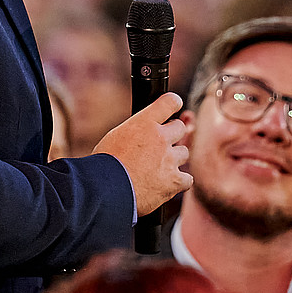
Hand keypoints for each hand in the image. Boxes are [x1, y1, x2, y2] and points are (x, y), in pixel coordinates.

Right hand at [94, 92, 192, 215]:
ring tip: (156, 170)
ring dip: (174, 160)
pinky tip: (165, 185)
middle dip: (171, 136)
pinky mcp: (174, 181)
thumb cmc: (104, 165)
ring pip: (183, 153)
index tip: (174, 106)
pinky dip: (178, 182)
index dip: (173, 104)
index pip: (170, 102)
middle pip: (180, 128)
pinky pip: (187, 179)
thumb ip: (137, 131)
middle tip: (158, 148)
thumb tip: (145, 133)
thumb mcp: (116, 136)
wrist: (104, 190)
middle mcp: (160, 138)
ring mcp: (169, 159)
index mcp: (144, 123)